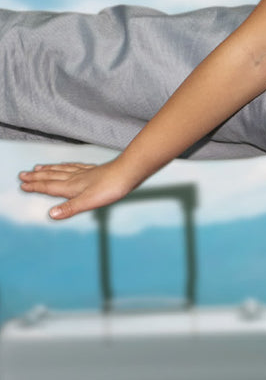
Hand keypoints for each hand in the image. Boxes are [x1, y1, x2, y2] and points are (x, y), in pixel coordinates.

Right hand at [18, 160, 135, 219]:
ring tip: (38, 168)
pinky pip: (74, 166)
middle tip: (23, 174)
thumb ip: (70, 208)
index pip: (49, 186)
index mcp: (72, 186)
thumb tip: (52, 214)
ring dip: (48, 169)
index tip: (23, 184)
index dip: (35, 186)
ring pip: (61, 170)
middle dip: (36, 176)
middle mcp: (76, 178)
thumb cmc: (111, 187)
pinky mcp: (94, 170)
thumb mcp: (89, 201)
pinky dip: (65, 166)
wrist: (128, 172)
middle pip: (51, 176)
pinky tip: (66, 165)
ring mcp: (85, 173)